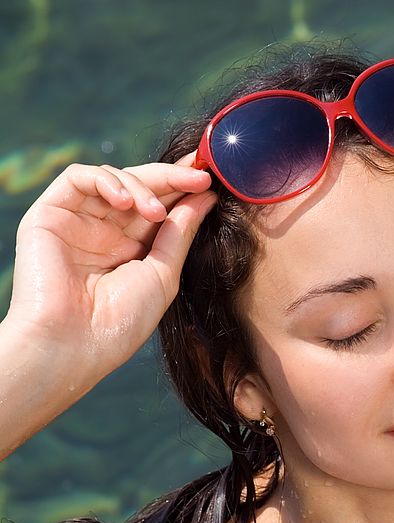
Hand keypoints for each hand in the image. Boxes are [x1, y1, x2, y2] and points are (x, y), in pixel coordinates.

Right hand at [5, 156, 214, 378]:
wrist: (73, 345)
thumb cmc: (121, 321)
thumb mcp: (163, 273)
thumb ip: (182, 232)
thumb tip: (207, 195)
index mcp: (133, 247)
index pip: (161, 204)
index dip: (184, 187)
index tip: (213, 179)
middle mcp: (105, 231)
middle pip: (141, 186)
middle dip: (172, 177)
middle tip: (200, 176)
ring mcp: (78, 221)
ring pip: (113, 178)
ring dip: (142, 185)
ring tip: (158, 211)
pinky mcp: (49, 215)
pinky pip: (78, 178)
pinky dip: (106, 180)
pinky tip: (127, 202)